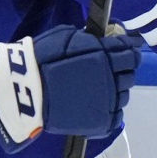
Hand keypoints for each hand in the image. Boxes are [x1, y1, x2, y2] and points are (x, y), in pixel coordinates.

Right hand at [0, 25, 139, 152]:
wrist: (26, 90)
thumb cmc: (41, 58)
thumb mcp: (66, 36)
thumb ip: (89, 39)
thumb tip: (103, 39)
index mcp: (105, 56)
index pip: (130, 53)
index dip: (129, 51)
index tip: (126, 51)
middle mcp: (112, 78)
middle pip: (129, 75)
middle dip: (123, 70)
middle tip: (110, 70)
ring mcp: (108, 101)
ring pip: (124, 95)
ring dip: (116, 90)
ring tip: (101, 89)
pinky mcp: (101, 121)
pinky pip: (117, 116)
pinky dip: (111, 109)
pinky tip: (100, 105)